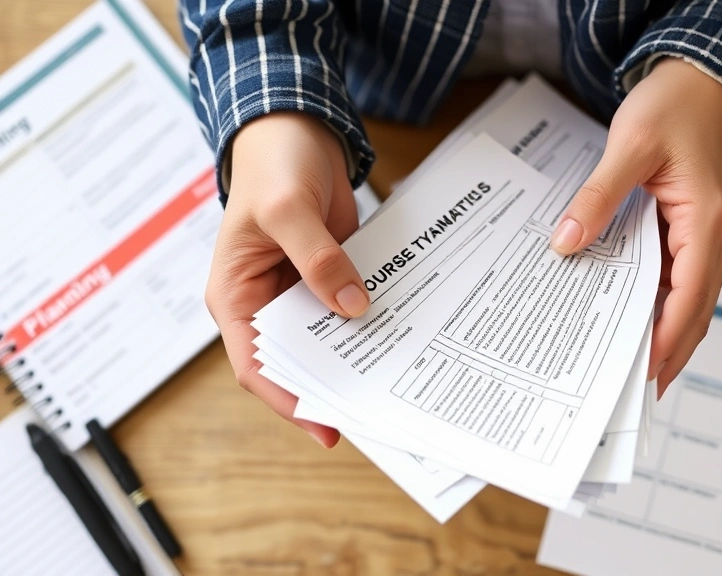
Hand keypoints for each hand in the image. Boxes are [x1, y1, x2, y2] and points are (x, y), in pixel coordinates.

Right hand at [206, 112, 368, 447]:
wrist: (296, 128)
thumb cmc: (272, 164)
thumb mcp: (287, 210)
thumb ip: (318, 260)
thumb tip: (353, 307)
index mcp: (235, 296)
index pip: (255, 365)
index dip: (288, 399)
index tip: (327, 425)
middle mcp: (265, 301)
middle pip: (296, 358)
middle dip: (329, 383)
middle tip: (372, 408)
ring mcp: (299, 290)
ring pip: (327, 336)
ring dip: (355, 353)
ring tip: (393, 378)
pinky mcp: (328, 275)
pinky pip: (349, 306)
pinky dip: (370, 319)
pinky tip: (400, 332)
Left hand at [550, 58, 721, 398]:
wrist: (698, 86)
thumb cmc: (673, 109)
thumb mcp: (629, 146)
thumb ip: (598, 197)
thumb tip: (568, 242)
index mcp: (707, 225)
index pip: (689, 297)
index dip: (666, 340)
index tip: (641, 373)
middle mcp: (715, 242)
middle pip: (693, 315)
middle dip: (664, 355)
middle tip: (627, 392)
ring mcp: (707, 245)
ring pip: (686, 306)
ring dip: (661, 338)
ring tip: (622, 370)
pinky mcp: (692, 241)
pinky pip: (676, 286)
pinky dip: (656, 311)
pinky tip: (626, 324)